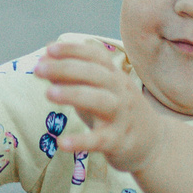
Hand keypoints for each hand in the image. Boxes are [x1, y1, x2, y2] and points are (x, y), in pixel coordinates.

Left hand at [35, 37, 168, 175]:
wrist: (154, 143)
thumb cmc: (117, 113)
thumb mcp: (98, 91)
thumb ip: (73, 78)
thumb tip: (43, 63)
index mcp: (115, 76)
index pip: (95, 56)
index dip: (73, 50)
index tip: (49, 49)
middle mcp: (120, 92)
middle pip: (94, 74)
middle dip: (65, 68)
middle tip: (38, 69)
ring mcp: (121, 116)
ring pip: (99, 100)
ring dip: (73, 94)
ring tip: (48, 93)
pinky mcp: (119, 141)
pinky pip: (99, 140)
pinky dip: (81, 141)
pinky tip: (62, 143)